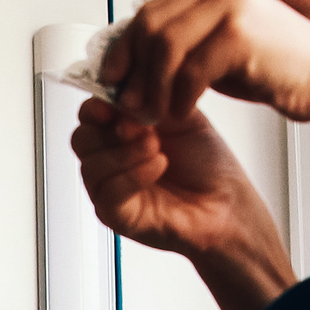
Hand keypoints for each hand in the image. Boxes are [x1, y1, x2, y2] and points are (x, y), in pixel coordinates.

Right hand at [71, 98, 282, 263]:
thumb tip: (120, 92)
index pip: (89, 115)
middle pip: (81, 139)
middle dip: (109, 128)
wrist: (228, 201)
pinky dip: (133, 174)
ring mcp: (110, 190)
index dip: (97, 105)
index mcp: (120, 133)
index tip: (116, 100)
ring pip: (91, 166)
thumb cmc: (207, 164)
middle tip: (143, 126)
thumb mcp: (180, 115)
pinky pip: (108, 192)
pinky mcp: (116, 216)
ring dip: (125, 152)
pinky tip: (160, 165)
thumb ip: (150, 98)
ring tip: (157, 147)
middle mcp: (110, 161)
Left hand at [102, 0, 309, 125]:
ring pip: (164, 48)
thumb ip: (178, 44)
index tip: (111, 79)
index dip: (122, 48)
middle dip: (133, 71)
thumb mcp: (216, 45)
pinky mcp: (241, 34)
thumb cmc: (272, 64)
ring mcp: (230, 5)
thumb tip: (126, 63)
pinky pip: (191, 72)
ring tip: (154, 114)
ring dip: (153, 88)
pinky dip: (179, 98)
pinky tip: (182, 113)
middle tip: (129, 104)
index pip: (147, 12)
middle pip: (149, 26)